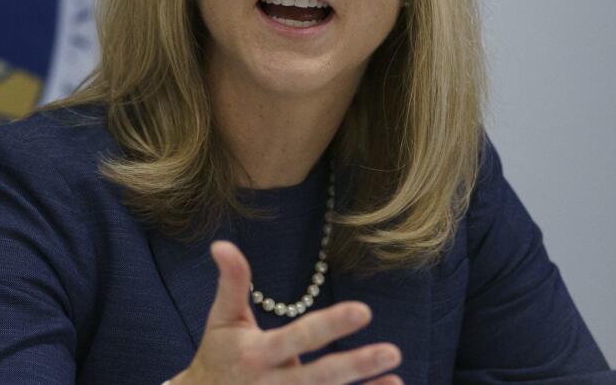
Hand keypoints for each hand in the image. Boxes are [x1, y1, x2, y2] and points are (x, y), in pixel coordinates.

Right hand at [173, 241, 402, 384]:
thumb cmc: (218, 355)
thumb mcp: (223, 318)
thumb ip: (232, 282)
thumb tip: (221, 244)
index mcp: (258, 354)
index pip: (299, 338)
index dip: (331, 325)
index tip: (364, 311)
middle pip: (319, 378)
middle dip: (356, 366)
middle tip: (392, 351)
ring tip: (397, 380)